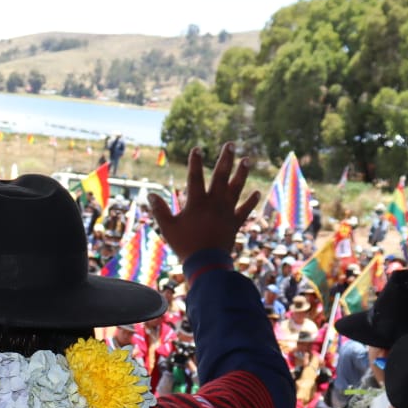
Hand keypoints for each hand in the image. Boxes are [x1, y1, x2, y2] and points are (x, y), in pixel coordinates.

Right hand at [147, 144, 258, 261]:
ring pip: (236, 188)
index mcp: (197, 202)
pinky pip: (244, 210)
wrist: (206, 263)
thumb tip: (150, 195)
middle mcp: (214, 203)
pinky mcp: (234, 223)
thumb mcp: (168, 228)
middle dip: (225, 159)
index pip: (195, 177)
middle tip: (230, 144)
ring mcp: (226, 212)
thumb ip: (160, 210)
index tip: (197, 148)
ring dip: (241, 173)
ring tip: (246, 160)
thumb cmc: (185, 245)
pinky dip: (251, 202)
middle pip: (221, 176)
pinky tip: (256, 192)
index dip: (195, 162)